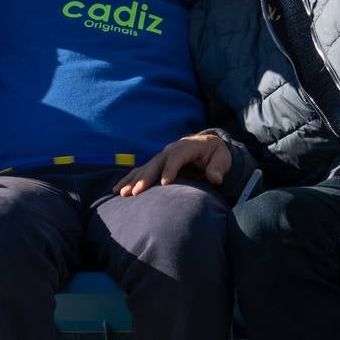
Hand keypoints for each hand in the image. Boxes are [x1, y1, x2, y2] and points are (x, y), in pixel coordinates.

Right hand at [112, 133, 231, 196]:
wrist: (208, 146)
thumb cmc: (216, 154)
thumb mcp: (222, 158)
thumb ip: (218, 167)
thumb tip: (215, 178)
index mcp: (186, 147)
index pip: (176, 157)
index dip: (170, 169)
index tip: (165, 183)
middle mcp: (170, 150)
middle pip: (156, 163)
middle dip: (145, 177)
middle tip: (137, 191)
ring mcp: (161, 157)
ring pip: (145, 168)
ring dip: (133, 180)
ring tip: (122, 193)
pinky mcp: (156, 165)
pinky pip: (140, 172)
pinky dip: (129, 180)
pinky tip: (117, 190)